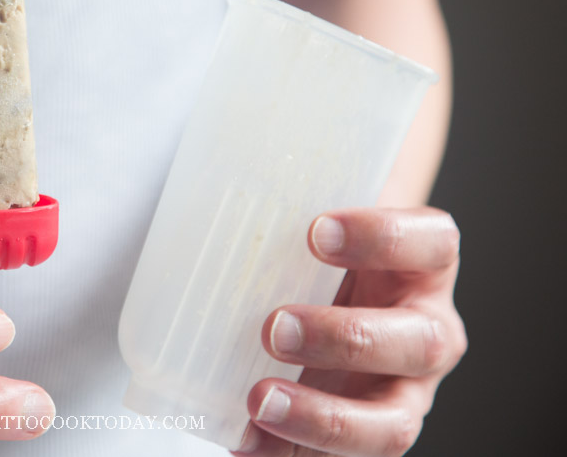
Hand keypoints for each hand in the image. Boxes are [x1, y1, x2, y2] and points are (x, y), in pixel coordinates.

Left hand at [234, 207, 465, 456]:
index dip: (383, 237)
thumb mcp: (315, 230)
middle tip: (274, 326)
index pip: (432, 243)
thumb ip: (286, 220)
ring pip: (393, 424)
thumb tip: (206, 207)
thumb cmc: (319, 256)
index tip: (316, 230)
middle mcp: (427, 332)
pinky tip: (244, 435)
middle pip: (421, 342)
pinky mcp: (367, 436)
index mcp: (423, 266)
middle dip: (346, 338)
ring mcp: (406, 395)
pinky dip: (286, 451)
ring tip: (259, 398)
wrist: (333, 298)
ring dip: (323, 417)